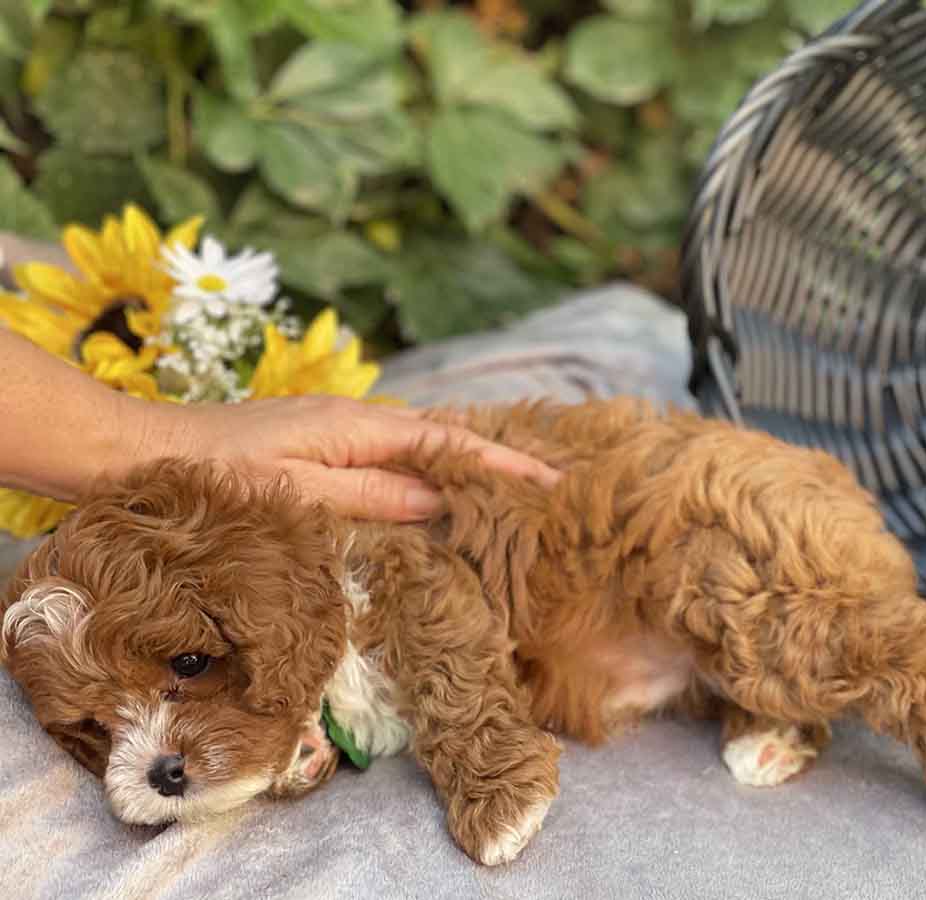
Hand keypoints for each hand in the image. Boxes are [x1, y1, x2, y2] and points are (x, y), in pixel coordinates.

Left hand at [146, 396, 559, 521]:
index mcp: (353, 427)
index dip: (501, 463)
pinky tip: (437, 487)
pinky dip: (426, 468)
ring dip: (464, 463)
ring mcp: (334, 430)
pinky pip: (391, 454)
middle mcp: (352, 420)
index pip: (447, 443)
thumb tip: (436, 501)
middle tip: (548, 485)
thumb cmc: (211, 480)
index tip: (553, 481)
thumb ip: (367, 496)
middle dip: (496, 458)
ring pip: (418, 443)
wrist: (137, 454)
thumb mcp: (293, 495)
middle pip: (442, 435)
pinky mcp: (317, 445)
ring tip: (510, 488)